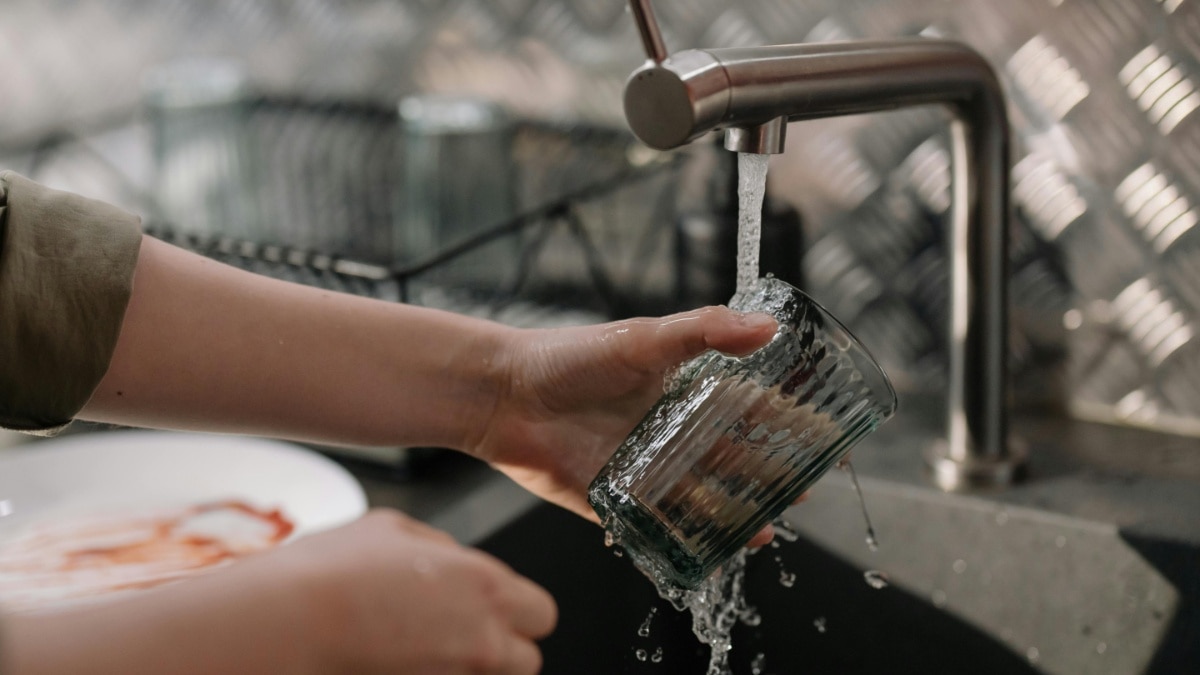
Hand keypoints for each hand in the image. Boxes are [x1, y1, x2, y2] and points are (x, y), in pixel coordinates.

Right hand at [276, 509, 556, 673]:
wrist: (281, 627)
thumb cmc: (328, 574)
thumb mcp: (392, 528)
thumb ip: (440, 546)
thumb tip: (453, 557)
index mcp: (484, 585)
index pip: (541, 611)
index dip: (516, 609)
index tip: (492, 606)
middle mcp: (482, 640)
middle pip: (527, 659)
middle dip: (502, 647)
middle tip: (462, 634)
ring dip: (469, 666)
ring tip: (423, 649)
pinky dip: (435, 674)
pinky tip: (400, 661)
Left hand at [469, 306, 784, 546]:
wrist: (503, 395)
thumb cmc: (568, 357)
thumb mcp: (642, 337)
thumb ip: (705, 331)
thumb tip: (767, 327)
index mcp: (681, 390)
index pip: (746, 407)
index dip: (784, 420)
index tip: (822, 432)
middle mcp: (668, 431)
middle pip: (732, 458)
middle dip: (770, 476)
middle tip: (805, 490)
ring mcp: (645, 469)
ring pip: (702, 497)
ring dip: (735, 513)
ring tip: (768, 529)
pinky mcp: (616, 502)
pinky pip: (659, 528)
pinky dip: (687, 541)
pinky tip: (713, 552)